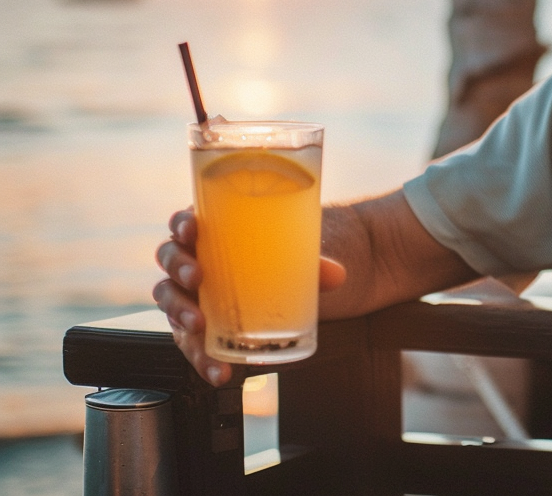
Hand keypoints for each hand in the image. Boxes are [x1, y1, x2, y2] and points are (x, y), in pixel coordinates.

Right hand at [153, 208, 347, 386]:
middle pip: (171, 258)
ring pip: (171, 299)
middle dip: (179, 267)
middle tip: (197, 278)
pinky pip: (191, 343)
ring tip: (198, 325)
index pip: (185, 221)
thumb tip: (337, 275)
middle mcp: (195, 261)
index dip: (182, 222)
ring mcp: (193, 295)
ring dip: (179, 312)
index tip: (192, 229)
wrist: (293, 289)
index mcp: (213, 232)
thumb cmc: (287, 261)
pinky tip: (220, 373)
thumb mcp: (299, 257)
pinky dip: (202, 359)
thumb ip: (316, 264)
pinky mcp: (200, 328)